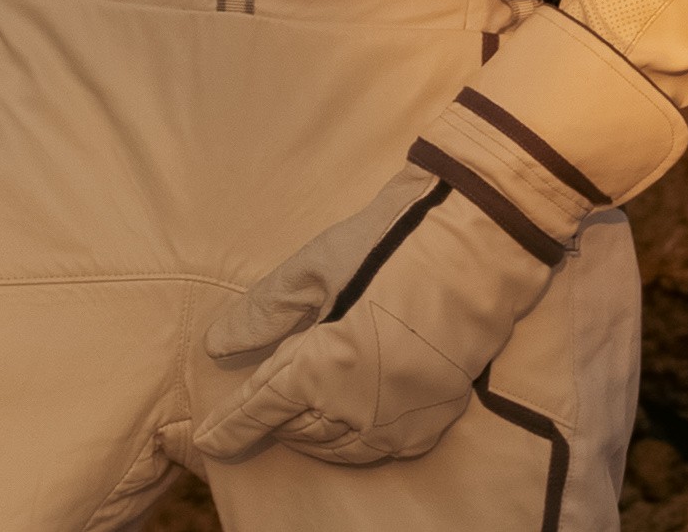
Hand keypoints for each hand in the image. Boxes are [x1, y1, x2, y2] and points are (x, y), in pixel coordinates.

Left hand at [189, 10, 682, 467]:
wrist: (483, 238)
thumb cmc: (394, 240)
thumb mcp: (318, 264)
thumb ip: (265, 310)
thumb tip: (219, 345)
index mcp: (324, 368)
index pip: (262, 410)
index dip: (229, 427)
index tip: (204, 441)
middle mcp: (360, 407)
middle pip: (299, 432)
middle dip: (271, 422)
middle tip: (254, 407)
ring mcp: (403, 417)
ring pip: (339, 448)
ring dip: (310, 434)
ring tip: (295, 413)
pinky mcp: (437, 415)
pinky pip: (384, 448)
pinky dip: (355, 441)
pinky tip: (348, 419)